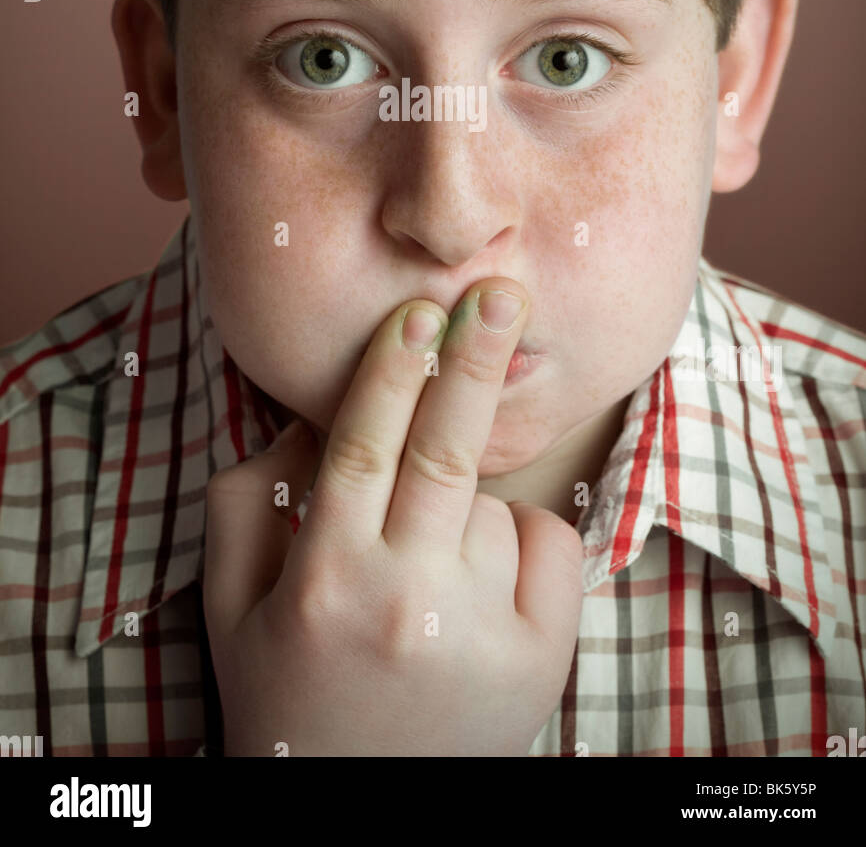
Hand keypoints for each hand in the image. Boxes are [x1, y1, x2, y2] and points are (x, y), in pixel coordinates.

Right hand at [202, 279, 583, 755]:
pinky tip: (481, 589)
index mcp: (325, 581)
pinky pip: (548, 545)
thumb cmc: (288, 695)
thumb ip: (247, 503)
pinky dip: (523, 540)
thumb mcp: (232, 609)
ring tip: (430, 574)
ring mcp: (481, 634)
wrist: (363, 817)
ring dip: (469, 506)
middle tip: (505, 294)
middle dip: (475, 361)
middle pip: (446, 453)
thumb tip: (303, 416)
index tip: (418, 312)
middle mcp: (405, 604)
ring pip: (494, 505)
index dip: (391, 372)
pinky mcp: (541, 660)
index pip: (362, 450)